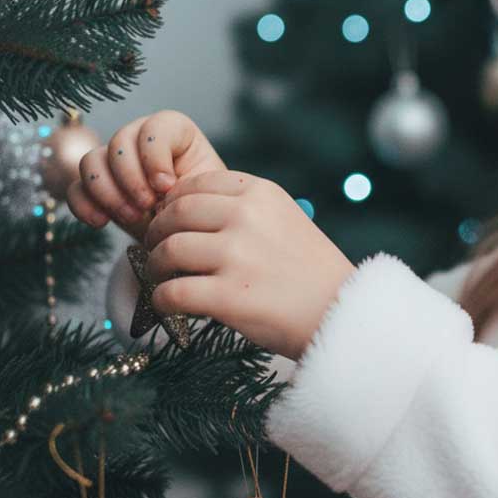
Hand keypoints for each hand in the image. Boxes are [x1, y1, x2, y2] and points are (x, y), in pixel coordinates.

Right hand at [66, 110, 226, 243]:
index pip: (155, 127)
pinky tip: (101, 222)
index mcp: (175, 132)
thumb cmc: (202, 207)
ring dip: (108, 193)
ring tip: (132, 217)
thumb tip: (162, 189)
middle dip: (131, 178)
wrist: (188, 233)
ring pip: (91, 161)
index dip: (155, 156)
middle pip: (119, 142)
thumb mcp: (205, 192)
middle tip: (147, 206)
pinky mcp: (96, 187)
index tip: (167, 186)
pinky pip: (75, 188)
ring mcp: (114, 161)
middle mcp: (140, 139)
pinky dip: (84, 205)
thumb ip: (188, 183)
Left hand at [142, 169, 356, 360]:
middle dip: (157, 233)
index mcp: (262, 193)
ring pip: (168, 251)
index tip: (171, 221)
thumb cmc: (311, 271)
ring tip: (164, 278)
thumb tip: (183, 211)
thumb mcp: (286, 219)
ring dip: (156, 267)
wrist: (342, 313)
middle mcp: (247, 217)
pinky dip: (162, 301)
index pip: (196, 184)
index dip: (173, 203)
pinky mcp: (228, 296)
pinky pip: (171, 293)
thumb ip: (244, 209)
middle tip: (157, 250)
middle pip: (175, 214)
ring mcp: (237, 256)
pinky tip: (169, 305)